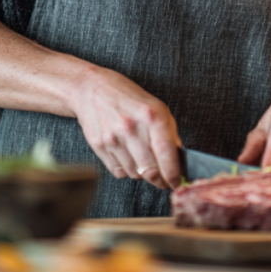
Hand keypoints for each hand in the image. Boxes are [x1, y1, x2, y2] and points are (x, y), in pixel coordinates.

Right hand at [71, 65, 180, 189]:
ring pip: (135, 174)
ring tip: (142, 159)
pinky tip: (127, 155)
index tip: (176, 183)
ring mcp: (114, 138)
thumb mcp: (156, 106)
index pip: (167, 153)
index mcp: (151, 115)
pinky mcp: (99, 146)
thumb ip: (169, 132)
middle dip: (160, 180)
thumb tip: (178, 159)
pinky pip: (119, 172)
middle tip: (163, 180)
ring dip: (142, 173)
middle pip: (151, 170)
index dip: (174, 174)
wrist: (92, 89)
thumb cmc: (128, 97)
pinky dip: (126, 169)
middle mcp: (132, 127)